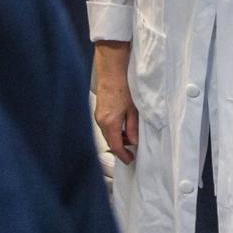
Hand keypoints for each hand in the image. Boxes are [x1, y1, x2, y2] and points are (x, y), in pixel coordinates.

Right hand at [93, 43, 138, 165]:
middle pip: (110, 141)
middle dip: (120, 147)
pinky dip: (114, 130)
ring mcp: (98, 116)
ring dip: (118, 138)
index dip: (123, 155)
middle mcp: (101, 121)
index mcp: (111, 123)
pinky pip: (105, 126)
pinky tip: (123, 125)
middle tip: (132, 150)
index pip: (116, 146)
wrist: (111, 72)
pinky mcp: (98, 110)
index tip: (130, 160)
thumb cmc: (124, 88)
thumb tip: (133, 142)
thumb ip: (133, 128)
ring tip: (130, 136)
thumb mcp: (133, 109)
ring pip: (108, 134)